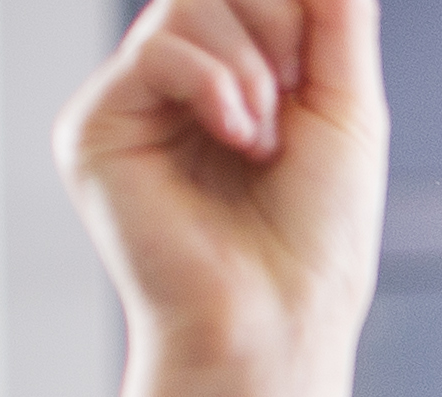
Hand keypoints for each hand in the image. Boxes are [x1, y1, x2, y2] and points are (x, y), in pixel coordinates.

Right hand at [64, 0, 387, 396]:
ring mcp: (133, 103)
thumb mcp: (345, 107)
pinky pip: (155, 50)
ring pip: (187, 7)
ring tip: (267, 137)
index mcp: (235, 81)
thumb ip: (334, 18)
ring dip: (250, 60)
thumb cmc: (318, 238)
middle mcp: (178, 86)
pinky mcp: (97, 128)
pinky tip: (241, 137)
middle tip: (295, 99)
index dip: (292, 11)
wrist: (279, 320)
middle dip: (277, 26)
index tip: (315, 66)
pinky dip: (212, 83)